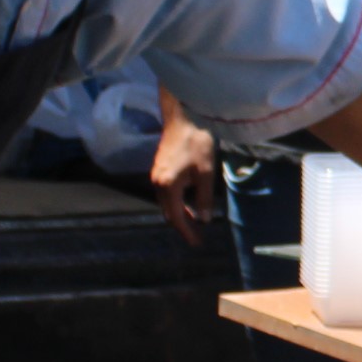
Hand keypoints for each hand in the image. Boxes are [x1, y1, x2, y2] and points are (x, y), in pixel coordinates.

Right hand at [148, 112, 220, 241]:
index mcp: (168, 186)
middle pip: (168, 213)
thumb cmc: (197, 143)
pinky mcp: (159, 169)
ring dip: (179, 213)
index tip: (196, 243)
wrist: (184, 118)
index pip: (176, 217)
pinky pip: (165, 193)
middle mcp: (157, 183)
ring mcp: (156, 175)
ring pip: (166, 203)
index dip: (186, 232)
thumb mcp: (205, 173)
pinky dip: (176, 202)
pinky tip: (188, 202)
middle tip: (197, 235)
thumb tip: (204, 220)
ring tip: (195, 219)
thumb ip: (204, 199)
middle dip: (182, 225)